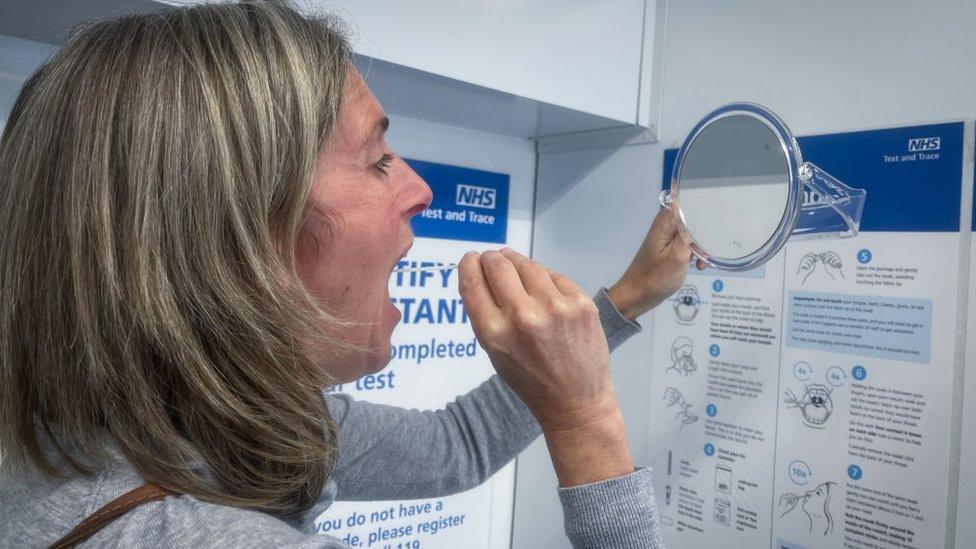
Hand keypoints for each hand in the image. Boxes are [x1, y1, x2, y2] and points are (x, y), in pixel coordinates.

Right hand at [459, 248, 632, 484]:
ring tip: (513, 265)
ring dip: (516, 261)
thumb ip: (485, 315)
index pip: (473, 283)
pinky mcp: (581, 303)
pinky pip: (554, 277)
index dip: (469, 265)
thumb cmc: (529, 380)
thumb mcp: (495, 353)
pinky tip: (541, 286)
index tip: (471, 259)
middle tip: (492, 259)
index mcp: (495, 333)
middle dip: (491, 258)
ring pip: (528, 265)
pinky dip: (544, 278)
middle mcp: (523, 316)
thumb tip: (480, 273)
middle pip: (498, 266)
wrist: (575, 401)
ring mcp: (555, 307)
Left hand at [607, 208, 702, 319]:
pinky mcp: (672, 247)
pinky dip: (697, 253)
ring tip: (703, 261)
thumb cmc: (655, 278)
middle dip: (708, 230)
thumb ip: (691, 234)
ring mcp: (670, 235)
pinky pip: (691, 243)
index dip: (708, 207)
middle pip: (697, 216)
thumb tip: (704, 213)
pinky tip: (699, 265)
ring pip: (696, 231)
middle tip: (713, 246)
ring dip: (704, 245)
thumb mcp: (678, 256)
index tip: (722, 218)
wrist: (638, 296)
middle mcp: (668, 223)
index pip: (692, 200)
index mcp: (667, 220)